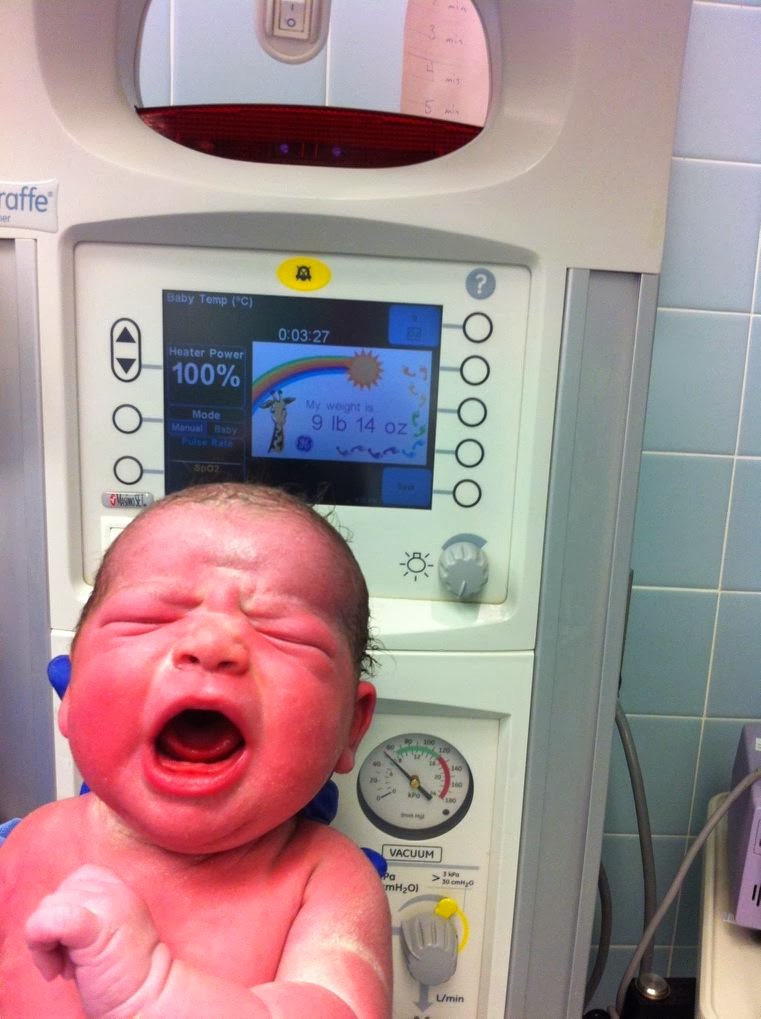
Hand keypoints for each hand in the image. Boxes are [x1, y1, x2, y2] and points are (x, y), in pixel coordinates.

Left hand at [25, 864, 165, 1015]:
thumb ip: (88, 912)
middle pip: (58, 893)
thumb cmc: (125, 976)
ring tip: (71, 970)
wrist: (151, 999)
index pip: (75, 881)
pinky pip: (47, 920)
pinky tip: (57, 971)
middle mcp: (115, 889)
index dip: (68, 912)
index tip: (79, 946)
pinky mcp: (94, 928)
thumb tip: (49, 919)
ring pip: (48, 907)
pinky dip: (41, 946)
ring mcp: (106, 905)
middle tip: (74, 963)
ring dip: (47, 946)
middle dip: (55, 929)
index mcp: (120, 887)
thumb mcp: (109, 930)